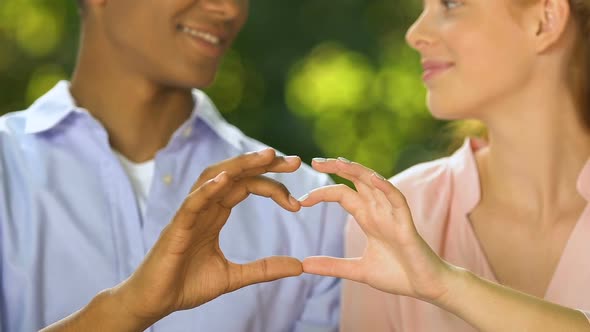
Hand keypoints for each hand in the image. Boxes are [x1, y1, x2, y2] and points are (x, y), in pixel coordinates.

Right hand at [113, 148, 303, 324]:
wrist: (155, 303)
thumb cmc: (186, 284)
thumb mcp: (234, 276)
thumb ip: (264, 269)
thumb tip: (299, 266)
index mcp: (216, 214)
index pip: (246, 186)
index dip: (272, 185)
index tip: (298, 199)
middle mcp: (204, 207)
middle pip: (234, 174)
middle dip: (264, 164)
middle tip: (295, 161)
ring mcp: (189, 215)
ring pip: (214, 178)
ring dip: (241, 164)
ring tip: (267, 156)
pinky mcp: (177, 229)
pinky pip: (192, 203)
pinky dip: (207, 189)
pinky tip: (225, 179)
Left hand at [300, 158, 452, 302]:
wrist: (426, 287)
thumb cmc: (398, 275)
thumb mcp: (358, 270)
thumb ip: (333, 266)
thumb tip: (303, 264)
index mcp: (368, 218)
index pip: (342, 195)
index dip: (322, 193)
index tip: (301, 200)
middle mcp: (379, 211)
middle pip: (357, 181)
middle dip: (338, 169)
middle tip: (315, 160)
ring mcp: (393, 215)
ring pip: (375, 184)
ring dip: (358, 171)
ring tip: (338, 162)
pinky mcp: (406, 225)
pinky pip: (398, 200)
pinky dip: (387, 188)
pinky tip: (374, 179)